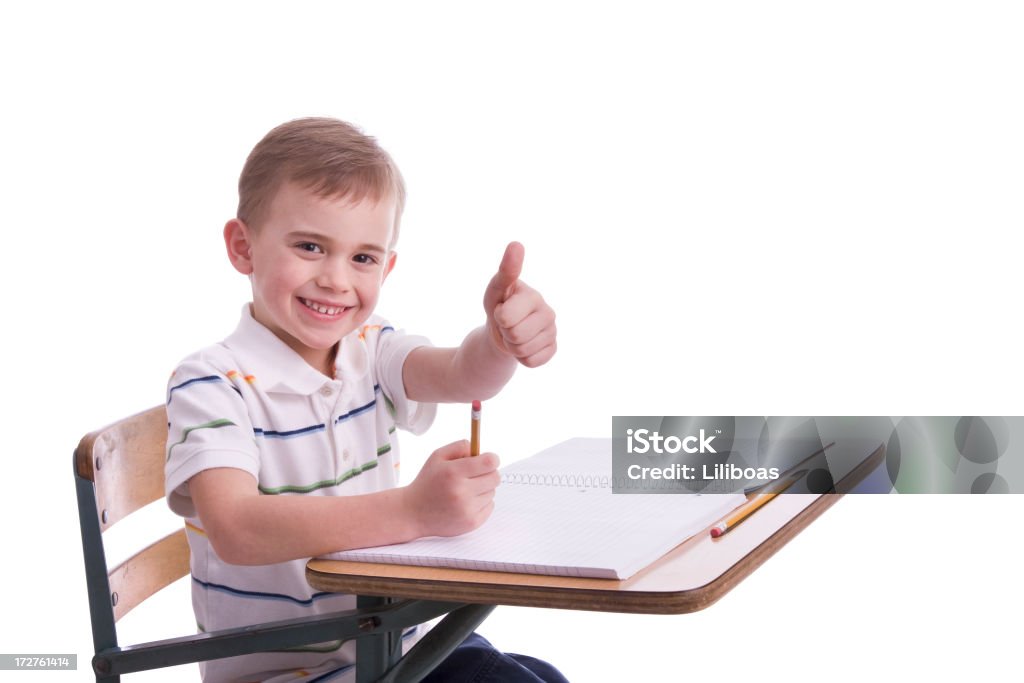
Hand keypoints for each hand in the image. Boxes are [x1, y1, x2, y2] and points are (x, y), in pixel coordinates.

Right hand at [403, 440, 499, 537]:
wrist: (413, 512)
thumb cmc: (427, 482)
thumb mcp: (437, 457)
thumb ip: (459, 447)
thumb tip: (479, 448)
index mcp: (453, 472)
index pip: (489, 462)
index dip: (492, 459)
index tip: (488, 460)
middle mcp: (461, 492)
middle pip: (495, 477)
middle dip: (489, 473)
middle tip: (477, 474)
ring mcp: (467, 510)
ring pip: (492, 492)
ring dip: (483, 489)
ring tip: (465, 490)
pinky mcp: (471, 523)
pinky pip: (490, 507)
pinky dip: (482, 503)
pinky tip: (466, 502)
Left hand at [483, 242, 556, 367]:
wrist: (503, 332)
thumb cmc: (499, 305)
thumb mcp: (496, 289)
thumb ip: (506, 270)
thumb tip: (517, 243)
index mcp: (534, 296)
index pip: (507, 316)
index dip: (499, 316)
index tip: (502, 308)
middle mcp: (548, 312)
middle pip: (516, 335)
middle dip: (505, 332)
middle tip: (507, 325)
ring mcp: (553, 332)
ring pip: (522, 350)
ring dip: (512, 346)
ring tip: (513, 334)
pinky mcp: (553, 349)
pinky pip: (531, 362)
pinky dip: (522, 358)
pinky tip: (524, 345)